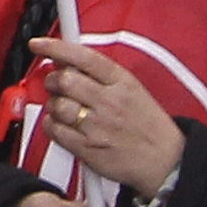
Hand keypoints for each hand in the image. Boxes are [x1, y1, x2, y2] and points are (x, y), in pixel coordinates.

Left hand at [30, 38, 184, 194]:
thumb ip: (101, 75)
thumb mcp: (133, 90)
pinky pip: (54, 130)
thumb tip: (66, 61)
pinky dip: (52, 126)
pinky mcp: (88, 148)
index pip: (83, 57)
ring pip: (56, 105)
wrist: (168, 162)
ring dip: (54, 105)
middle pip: (64, 80)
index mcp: (122, 83)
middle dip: (53, 80)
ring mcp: (97, 126)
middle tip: (57, 85)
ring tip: (66, 109)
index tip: (38, 44)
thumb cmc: (149, 126)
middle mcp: (109, 102)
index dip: (55, 47)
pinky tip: (64, 126)